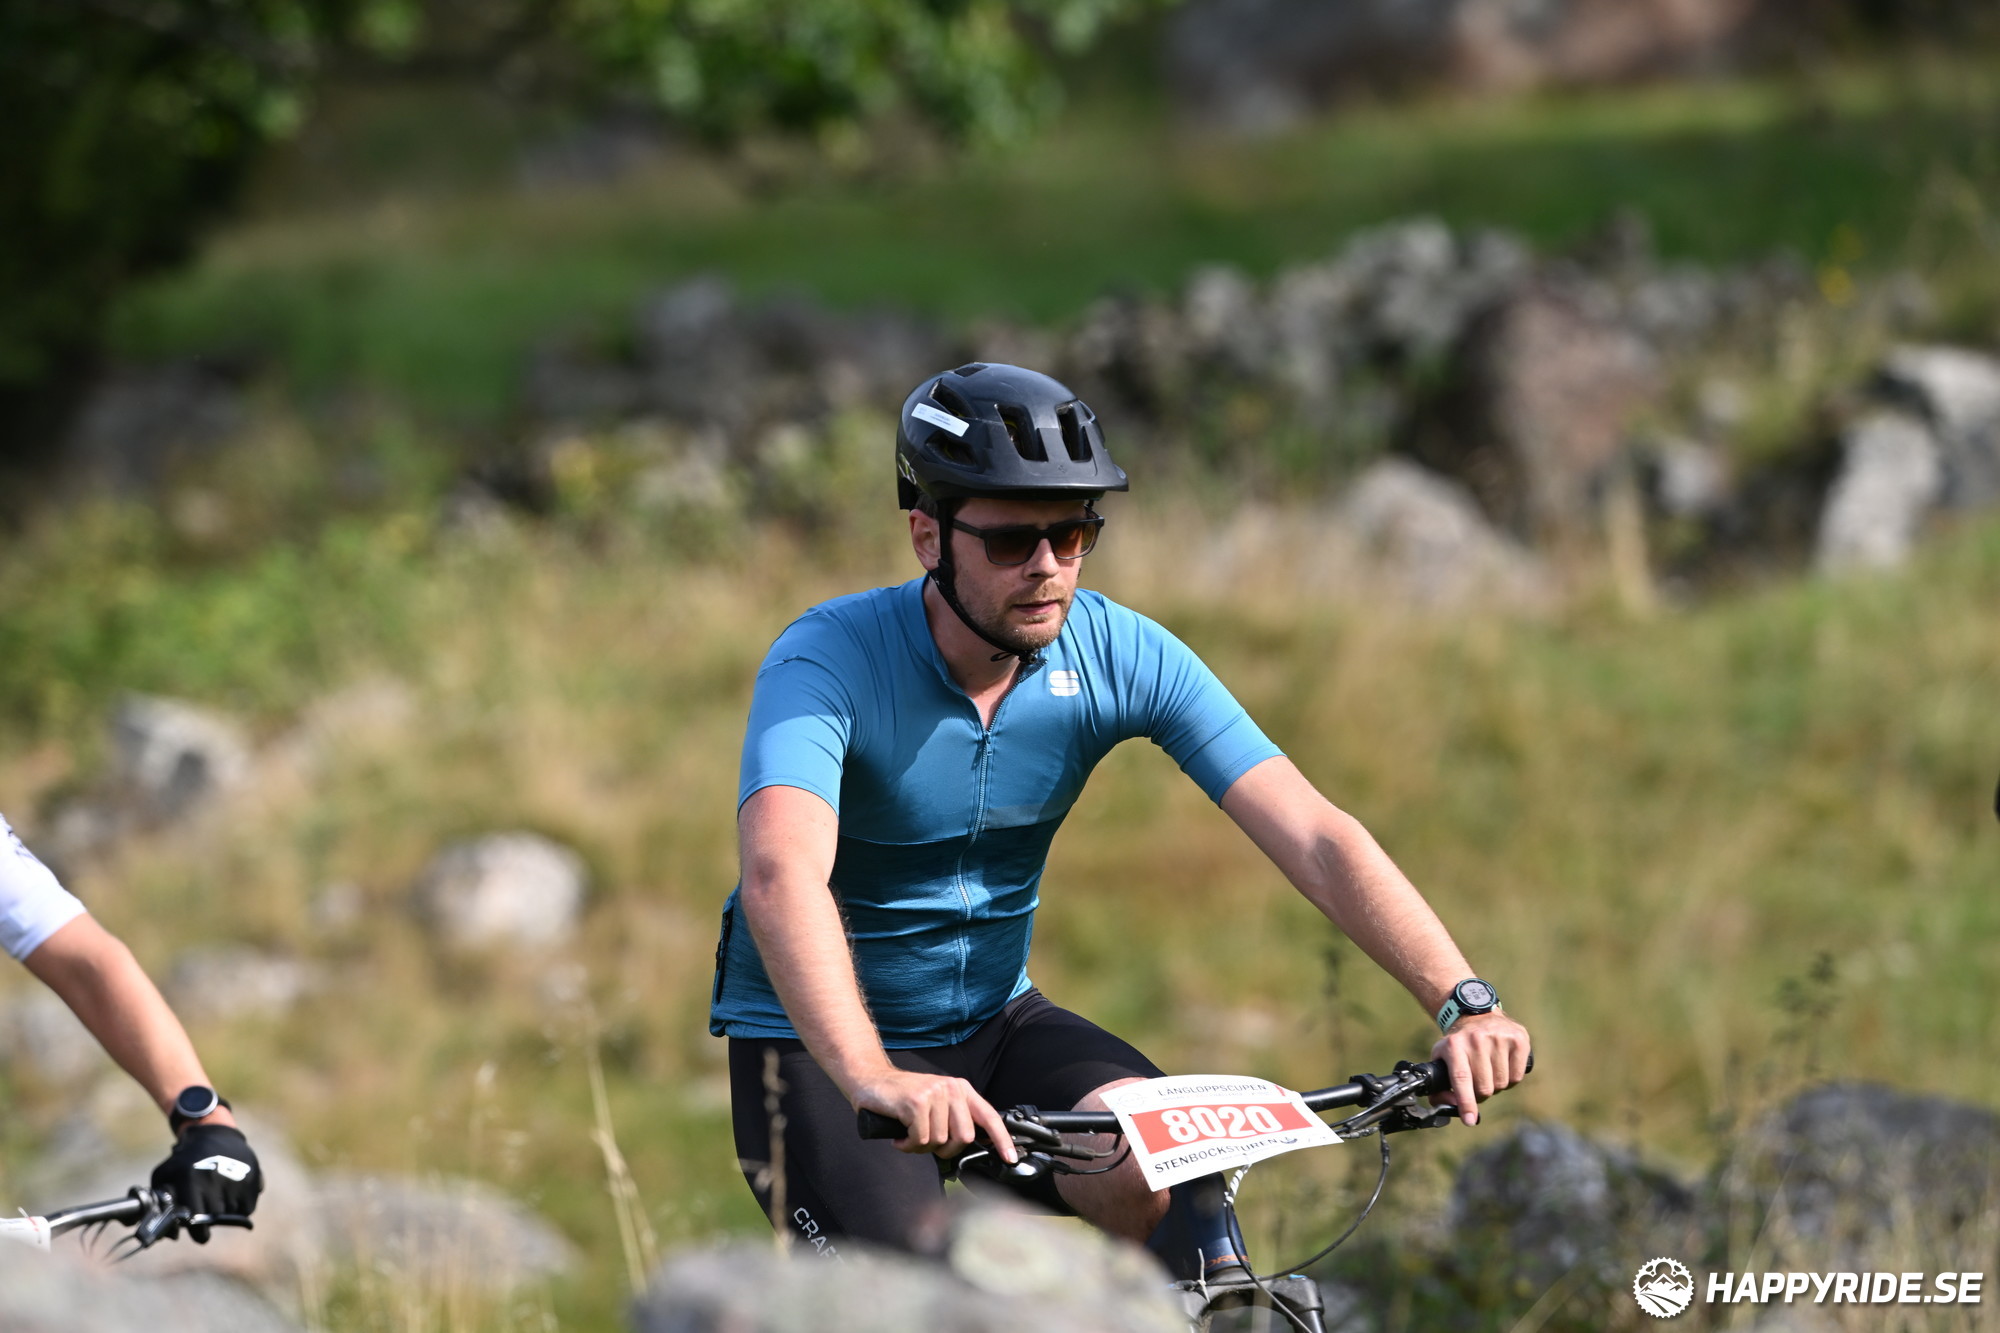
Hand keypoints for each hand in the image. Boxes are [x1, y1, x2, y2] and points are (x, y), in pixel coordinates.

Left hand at [150, 1123, 261, 1242]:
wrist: (213, 1134)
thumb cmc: (184, 1161)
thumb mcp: (164, 1176)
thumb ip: (160, 1204)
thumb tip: (170, 1235)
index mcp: (191, 1182)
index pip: (197, 1223)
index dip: (197, 1231)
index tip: (197, 1228)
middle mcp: (215, 1180)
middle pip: (216, 1219)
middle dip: (211, 1220)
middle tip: (206, 1212)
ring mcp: (236, 1179)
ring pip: (234, 1215)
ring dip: (226, 1213)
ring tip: (218, 1200)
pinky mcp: (253, 1178)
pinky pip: (248, 1207)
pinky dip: (241, 1206)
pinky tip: (232, 1195)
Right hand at [851, 1068, 1016, 1162]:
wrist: (870, 1080)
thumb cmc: (902, 1098)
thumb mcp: (936, 1104)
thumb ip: (954, 1119)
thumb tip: (972, 1145)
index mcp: (961, 1089)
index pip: (989, 1116)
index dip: (1002, 1139)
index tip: (1010, 1158)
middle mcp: (951, 1089)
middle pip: (964, 1137)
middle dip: (945, 1150)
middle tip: (927, 1143)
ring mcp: (934, 1094)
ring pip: (940, 1141)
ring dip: (921, 1147)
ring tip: (909, 1135)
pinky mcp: (916, 1102)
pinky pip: (920, 1140)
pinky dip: (908, 1145)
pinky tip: (900, 1136)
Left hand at [1429, 1011, 1531, 1126]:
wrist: (1477, 1014)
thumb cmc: (1458, 1043)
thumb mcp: (1441, 1058)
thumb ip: (1440, 1086)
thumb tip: (1449, 1106)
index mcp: (1454, 1045)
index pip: (1462, 1079)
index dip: (1466, 1102)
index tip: (1469, 1120)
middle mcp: (1476, 1040)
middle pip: (1484, 1087)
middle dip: (1480, 1094)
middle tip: (1477, 1085)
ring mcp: (1499, 1037)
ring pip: (1502, 1084)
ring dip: (1496, 1086)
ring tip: (1489, 1072)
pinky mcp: (1519, 1039)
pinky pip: (1517, 1076)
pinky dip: (1510, 1079)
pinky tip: (1502, 1066)